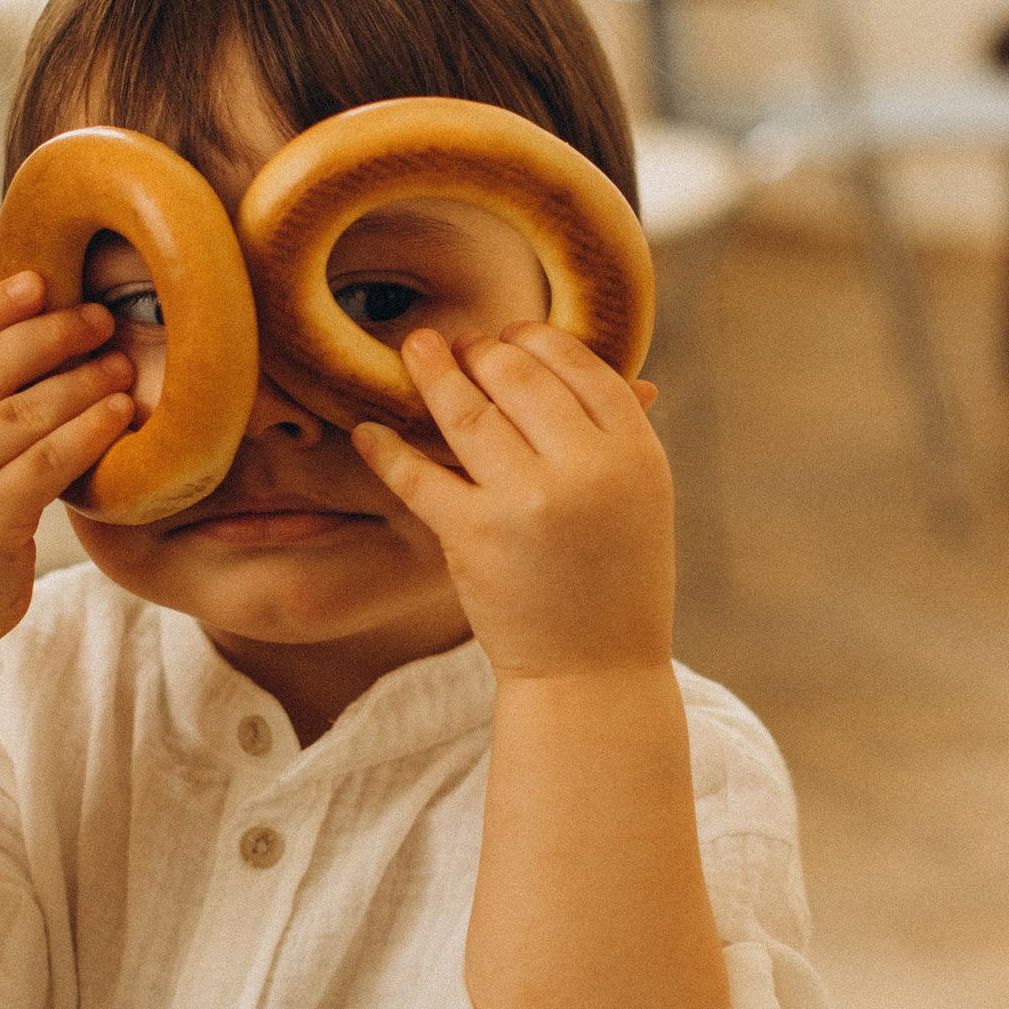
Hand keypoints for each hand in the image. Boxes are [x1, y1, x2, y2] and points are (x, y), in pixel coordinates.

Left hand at [351, 323, 672, 678]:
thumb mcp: (640, 498)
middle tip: (462, 344)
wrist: (595, 673)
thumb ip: (611, 433)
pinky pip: (419, 477)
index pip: (582, 366)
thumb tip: (564, 359)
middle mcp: (586, 468)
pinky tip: (369, 432)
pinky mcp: (474, 536)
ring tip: (415, 348)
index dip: (540, 340)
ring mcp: (528, 500)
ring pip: (469, 413)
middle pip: (521, 377)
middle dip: (484, 352)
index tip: (512, 334)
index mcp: (635, 453)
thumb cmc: (616, 580)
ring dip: (436, 374)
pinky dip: (388, 450)